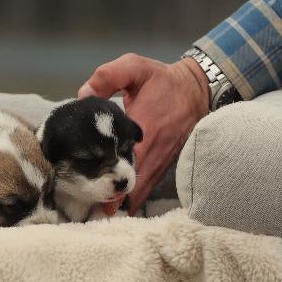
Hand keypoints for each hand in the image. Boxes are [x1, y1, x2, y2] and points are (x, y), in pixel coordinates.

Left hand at [78, 54, 208, 214]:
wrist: (197, 88)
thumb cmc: (162, 79)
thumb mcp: (135, 67)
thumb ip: (108, 76)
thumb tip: (84, 93)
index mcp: (145, 126)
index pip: (127, 157)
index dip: (112, 174)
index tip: (94, 187)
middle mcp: (155, 147)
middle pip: (135, 181)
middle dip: (117, 197)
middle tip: (95, 211)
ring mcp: (163, 157)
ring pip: (144, 187)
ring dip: (127, 200)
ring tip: (106, 214)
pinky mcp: (167, 161)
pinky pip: (152, 183)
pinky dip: (139, 194)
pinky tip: (124, 205)